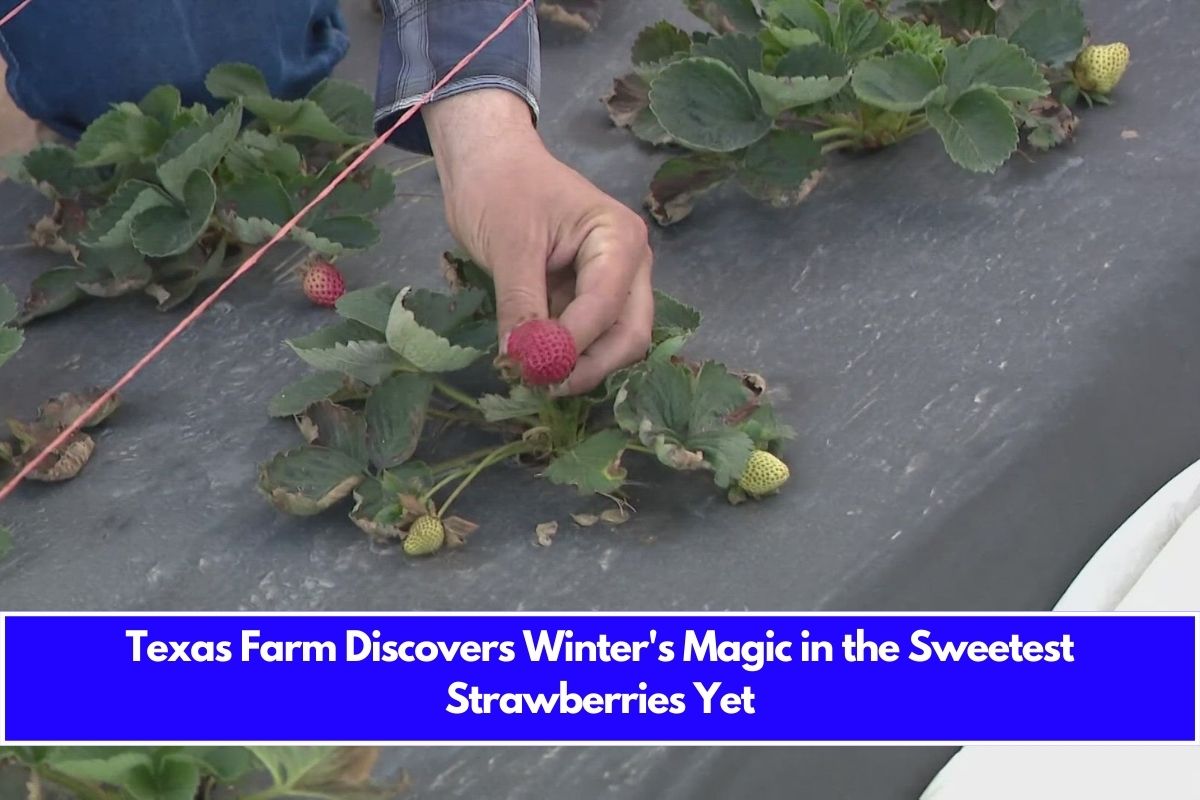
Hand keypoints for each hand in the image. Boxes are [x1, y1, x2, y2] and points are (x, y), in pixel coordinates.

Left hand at [423, 89, 653, 393]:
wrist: (489, 162)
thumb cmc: (501, 188)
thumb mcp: (508, 246)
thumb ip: (521, 304)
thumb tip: (523, 359)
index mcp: (619, 240)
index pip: (605, 308)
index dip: (571, 345)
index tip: (529, 368)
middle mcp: (630, 266)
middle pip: (629, 335)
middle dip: (589, 365)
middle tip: (541, 384)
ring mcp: (615, 284)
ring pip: (613, 343)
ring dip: (577, 365)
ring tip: (530, 372)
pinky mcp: (590, 298)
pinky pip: (589, 338)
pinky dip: (565, 355)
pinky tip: (533, 360)